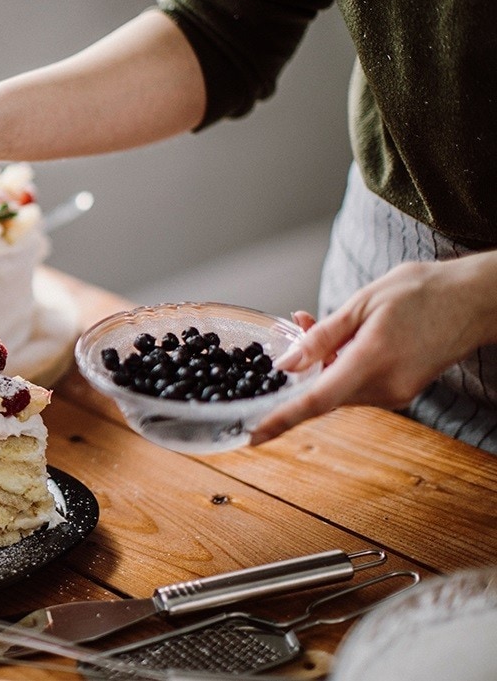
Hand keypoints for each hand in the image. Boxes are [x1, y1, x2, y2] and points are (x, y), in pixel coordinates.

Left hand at [250, 255, 496, 443]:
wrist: (476, 300)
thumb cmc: (423, 292)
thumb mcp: (362, 304)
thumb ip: (321, 337)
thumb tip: (286, 364)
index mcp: (372, 362)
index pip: (316, 401)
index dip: (281, 419)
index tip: (253, 435)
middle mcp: (385, 387)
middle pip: (323, 393)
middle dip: (301, 369)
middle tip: (299, 324)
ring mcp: (396, 393)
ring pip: (338, 389)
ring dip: (322, 364)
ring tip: (320, 321)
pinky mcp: (401, 391)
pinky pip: (357, 386)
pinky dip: (341, 367)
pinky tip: (343, 338)